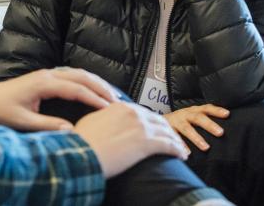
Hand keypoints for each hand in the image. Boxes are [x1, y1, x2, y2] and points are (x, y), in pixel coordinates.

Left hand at [0, 67, 118, 130]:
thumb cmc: (0, 110)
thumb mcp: (22, 121)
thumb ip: (47, 125)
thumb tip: (71, 130)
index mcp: (43, 84)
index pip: (76, 89)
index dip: (94, 99)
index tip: (110, 109)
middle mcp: (47, 75)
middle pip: (81, 76)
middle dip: (101, 87)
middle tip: (117, 102)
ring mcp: (46, 74)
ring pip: (77, 73)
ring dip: (95, 82)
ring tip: (110, 96)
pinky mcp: (44, 77)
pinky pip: (71, 75)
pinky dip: (85, 81)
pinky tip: (92, 90)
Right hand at [74, 102, 188, 177]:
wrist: (84, 153)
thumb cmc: (83, 141)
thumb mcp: (91, 120)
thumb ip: (105, 117)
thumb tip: (107, 120)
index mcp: (120, 107)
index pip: (142, 112)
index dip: (151, 120)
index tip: (154, 127)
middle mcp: (133, 114)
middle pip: (158, 119)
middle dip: (167, 129)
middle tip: (171, 137)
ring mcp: (142, 128)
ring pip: (166, 131)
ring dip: (175, 139)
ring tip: (179, 147)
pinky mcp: (147, 143)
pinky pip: (169, 145)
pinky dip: (177, 150)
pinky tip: (181, 155)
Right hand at [164, 104, 229, 151]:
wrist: (156, 122)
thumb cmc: (180, 122)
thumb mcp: (190, 117)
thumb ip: (203, 121)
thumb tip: (223, 131)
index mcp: (192, 111)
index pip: (206, 108)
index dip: (216, 110)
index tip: (227, 114)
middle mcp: (184, 114)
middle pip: (198, 117)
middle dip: (209, 125)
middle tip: (220, 133)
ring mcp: (175, 121)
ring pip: (186, 128)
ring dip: (196, 137)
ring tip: (206, 147)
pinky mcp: (167, 129)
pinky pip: (174, 138)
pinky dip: (181, 145)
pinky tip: (187, 153)